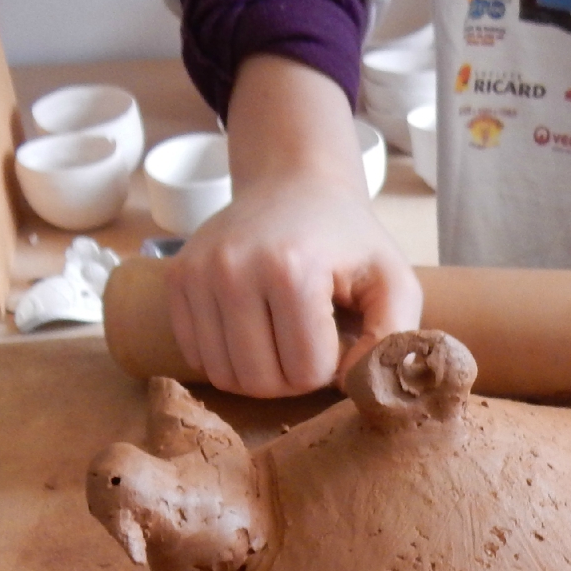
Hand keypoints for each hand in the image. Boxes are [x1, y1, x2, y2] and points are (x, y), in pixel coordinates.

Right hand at [168, 56, 420, 397]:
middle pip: (261, 381)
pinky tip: (254, 332)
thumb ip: (392, 336)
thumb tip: (354, 384)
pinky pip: (198, 359)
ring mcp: (198, 275)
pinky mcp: (176, 281)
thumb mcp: (394, 280)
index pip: (307, 372)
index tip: (339, 334)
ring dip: (261, 373)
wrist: (292, 185)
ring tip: (284, 337)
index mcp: (291, 270)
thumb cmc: (348, 239)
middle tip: (313, 342)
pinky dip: (229, 359)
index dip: (332, 366)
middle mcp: (234, 270)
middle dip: (295, 377)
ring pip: (226, 377)